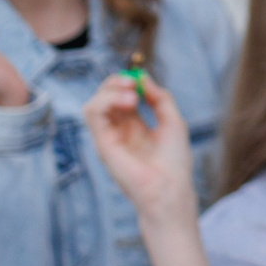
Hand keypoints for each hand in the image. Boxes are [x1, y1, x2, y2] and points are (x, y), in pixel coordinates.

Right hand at [82, 73, 198, 225]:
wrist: (169, 186)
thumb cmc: (174, 161)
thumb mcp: (173, 121)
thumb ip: (159, 98)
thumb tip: (143, 78)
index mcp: (134, 126)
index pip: (120, 96)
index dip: (128, 83)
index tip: (141, 80)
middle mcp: (118, 131)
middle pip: (105, 97)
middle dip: (116, 82)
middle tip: (133, 83)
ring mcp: (108, 137)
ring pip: (94, 103)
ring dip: (110, 91)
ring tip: (132, 96)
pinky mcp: (102, 143)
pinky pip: (92, 113)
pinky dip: (105, 100)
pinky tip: (127, 102)